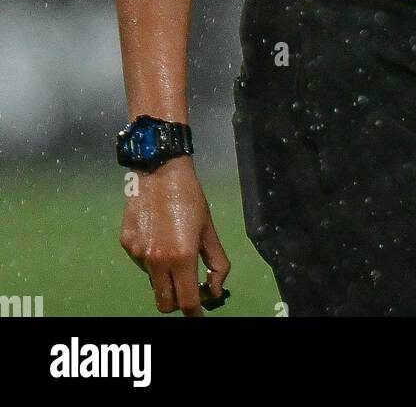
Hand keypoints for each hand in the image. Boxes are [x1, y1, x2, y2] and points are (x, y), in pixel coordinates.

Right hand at [120, 155, 230, 314]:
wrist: (159, 170)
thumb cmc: (190, 198)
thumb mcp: (209, 230)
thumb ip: (217, 263)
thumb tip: (216, 290)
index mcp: (181, 257)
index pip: (188, 302)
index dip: (196, 313)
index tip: (200, 315)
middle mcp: (156, 261)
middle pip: (166, 302)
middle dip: (178, 302)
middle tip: (188, 288)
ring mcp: (138, 254)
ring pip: (153, 282)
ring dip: (165, 277)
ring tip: (173, 248)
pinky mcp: (126, 244)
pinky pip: (141, 263)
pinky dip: (152, 260)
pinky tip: (158, 236)